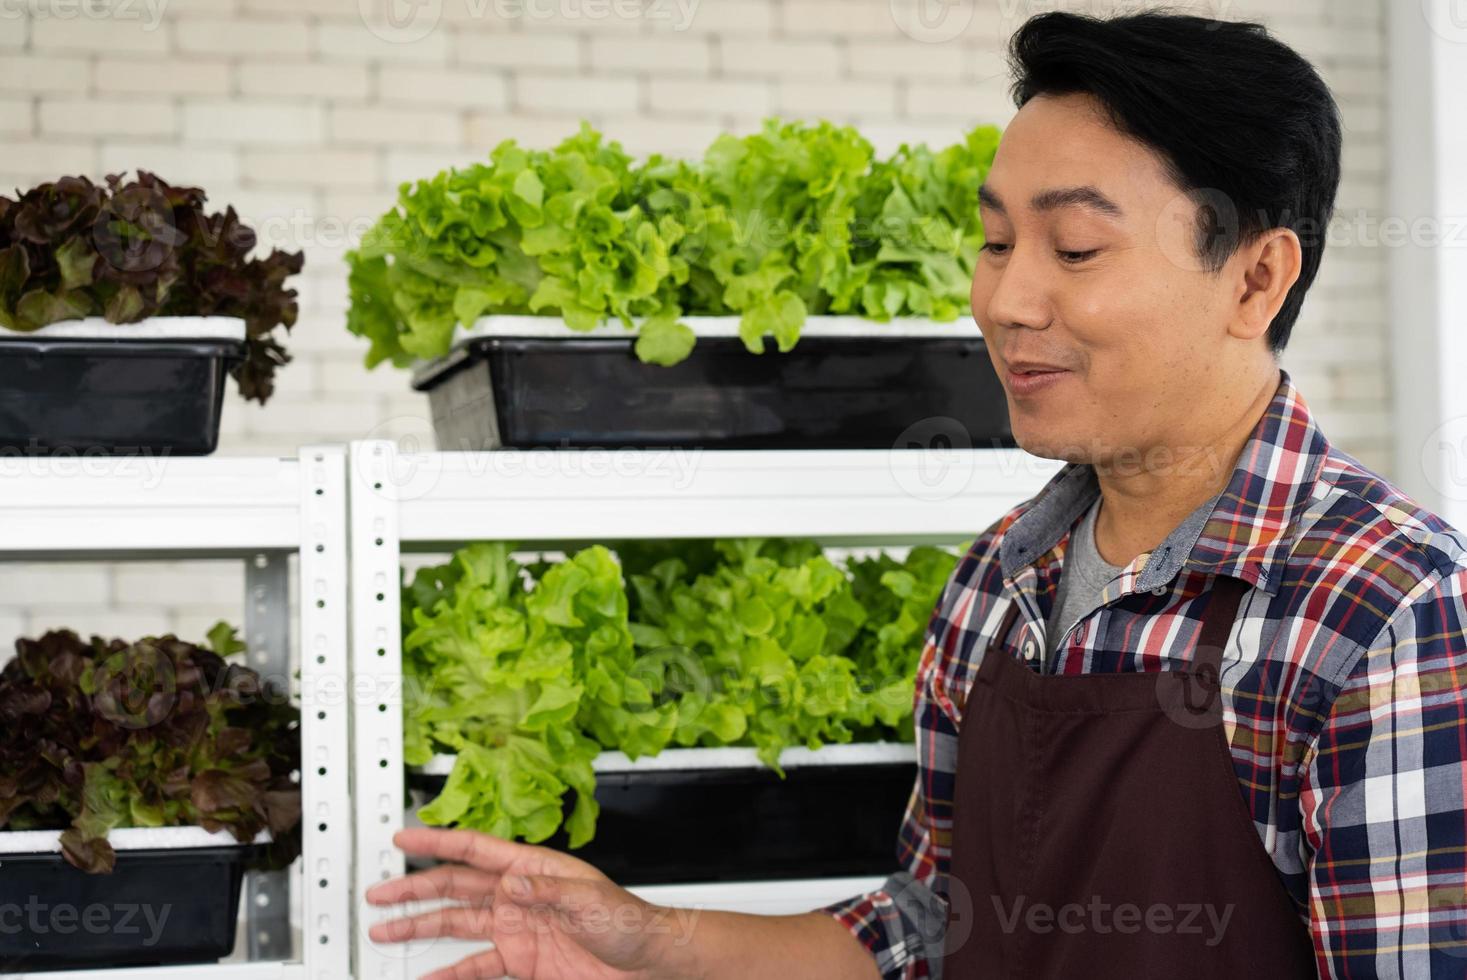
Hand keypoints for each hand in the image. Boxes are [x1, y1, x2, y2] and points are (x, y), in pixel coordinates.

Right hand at [365, 827, 690, 979]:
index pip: (476, 850)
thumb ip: (547, 892)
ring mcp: (517, 929)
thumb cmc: (628, 921)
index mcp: (532, 869)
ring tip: (386, 931)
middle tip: (380, 891)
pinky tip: (427, 974)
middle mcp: (518, 895)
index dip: (438, 842)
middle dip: (415, 888)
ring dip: (421, 926)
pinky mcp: (521, 960)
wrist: (645, 962)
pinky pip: (476, 964)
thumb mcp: (590, 900)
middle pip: (455, 887)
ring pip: (457, 924)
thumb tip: (510, 883)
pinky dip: (449, 971)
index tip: (404, 838)